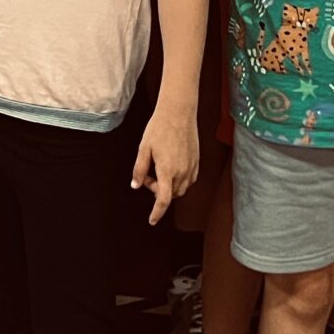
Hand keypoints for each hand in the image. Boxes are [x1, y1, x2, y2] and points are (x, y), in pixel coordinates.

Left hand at [132, 106, 199, 222]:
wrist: (179, 112)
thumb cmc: (160, 128)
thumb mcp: (144, 149)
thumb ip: (139, 170)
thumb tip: (136, 185)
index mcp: (167, 170)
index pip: (163, 200)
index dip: (157, 213)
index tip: (152, 220)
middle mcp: (182, 172)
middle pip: (171, 195)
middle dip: (158, 192)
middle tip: (148, 176)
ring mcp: (191, 167)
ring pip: (181, 189)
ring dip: (169, 186)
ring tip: (159, 169)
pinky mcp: (197, 162)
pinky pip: (189, 180)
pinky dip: (179, 181)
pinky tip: (171, 168)